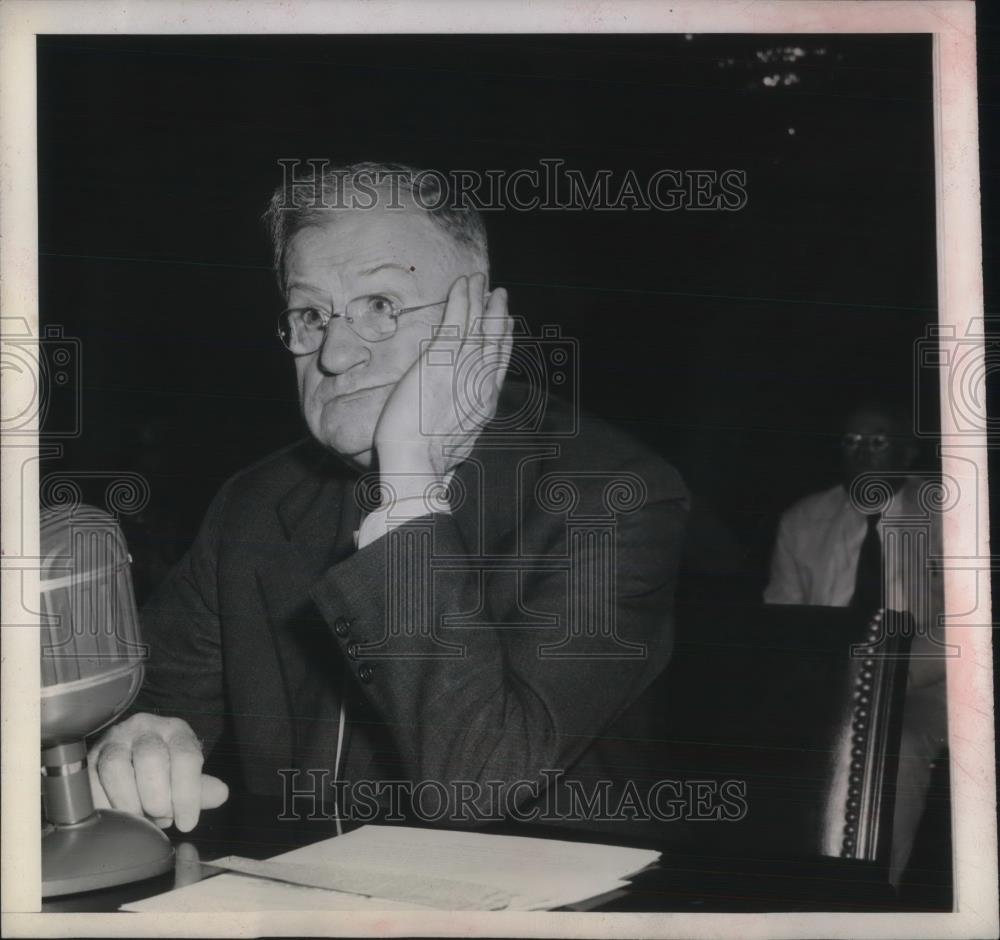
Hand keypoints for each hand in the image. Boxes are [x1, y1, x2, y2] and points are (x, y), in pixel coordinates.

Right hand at [87, 713, 228, 831]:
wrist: (130, 758)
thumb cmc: (164, 771)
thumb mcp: (186, 777)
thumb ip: (202, 789)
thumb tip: (220, 794)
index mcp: (175, 731)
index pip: (186, 756)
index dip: (188, 793)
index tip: (187, 823)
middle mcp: (145, 728)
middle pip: (150, 757)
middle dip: (158, 797)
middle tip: (162, 818)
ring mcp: (114, 740)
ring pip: (116, 766)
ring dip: (129, 801)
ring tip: (139, 818)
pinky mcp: (89, 758)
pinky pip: (90, 780)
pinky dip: (104, 803)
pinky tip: (116, 816)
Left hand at [374, 273, 512, 481]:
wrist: (417, 461)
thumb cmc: (427, 462)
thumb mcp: (454, 448)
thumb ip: (458, 432)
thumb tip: (453, 436)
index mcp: (485, 404)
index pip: (499, 365)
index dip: (504, 341)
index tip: (508, 325)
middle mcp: (481, 382)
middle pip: (495, 340)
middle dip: (498, 314)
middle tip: (500, 294)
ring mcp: (464, 368)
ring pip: (478, 325)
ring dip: (480, 299)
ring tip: (481, 281)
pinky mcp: (443, 357)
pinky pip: (457, 319)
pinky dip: (462, 299)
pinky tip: (463, 284)